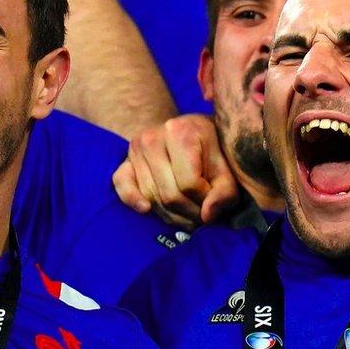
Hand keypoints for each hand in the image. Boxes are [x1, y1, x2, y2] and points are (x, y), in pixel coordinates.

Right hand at [111, 114, 241, 227]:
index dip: (205, 201)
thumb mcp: (227, 165)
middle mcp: (153, 138)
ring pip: (150, 197)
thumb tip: (207, 216)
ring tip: (189, 216)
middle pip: (169, 194)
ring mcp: (135, 149)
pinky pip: (122, 185)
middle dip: (189, 213)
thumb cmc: (212, 148)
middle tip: (203, 217)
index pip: (189, 184)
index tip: (214, 201)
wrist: (188, 131)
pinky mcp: (124, 161)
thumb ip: (224, 191)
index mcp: (181, 132)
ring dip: (171, 215)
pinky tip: (146, 209)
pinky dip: (132, 200)